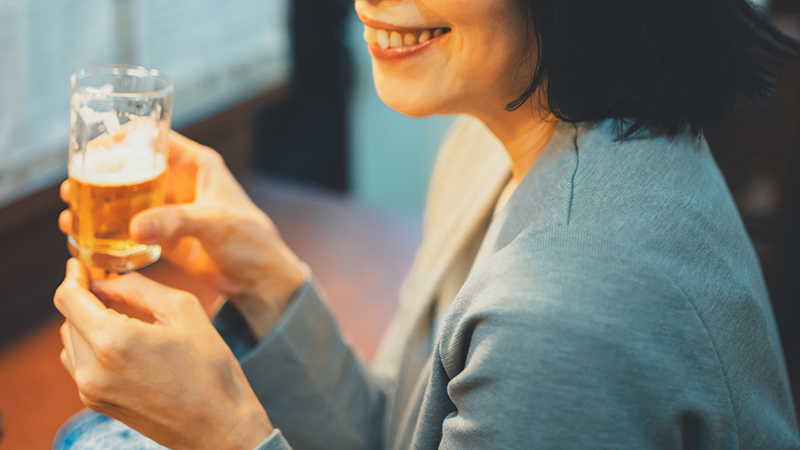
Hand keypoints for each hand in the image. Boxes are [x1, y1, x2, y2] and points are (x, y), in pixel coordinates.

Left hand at [55, 259, 272, 449]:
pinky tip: (122, 339)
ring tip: (119, 311)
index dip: (74, 275)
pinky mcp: (97, 403)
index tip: (84, 264)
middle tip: (109, 282)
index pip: (69, 298)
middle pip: (68, 319)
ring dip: (87, 321)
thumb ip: (139, 288)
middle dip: (85, 297)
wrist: (219, 426)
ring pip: (71, 341)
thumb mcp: (184, 312)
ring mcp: (91, 391)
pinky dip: (92, 344)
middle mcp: (92, 370)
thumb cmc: (210, 369)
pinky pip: (80, 364)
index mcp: (113, 342)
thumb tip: (108, 279)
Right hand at [60, 132, 304, 338]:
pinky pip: (129, 230)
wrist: (260, 279)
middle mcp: (179, 183)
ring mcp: (169, 210)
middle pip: (131, 169)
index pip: (155, 138)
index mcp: (196, 165)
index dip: (125, 138)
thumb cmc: (252, 240)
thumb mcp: (216, 223)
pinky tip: (83, 238)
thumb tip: (134, 227)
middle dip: (100, 176)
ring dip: (97, 206)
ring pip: (125, 201)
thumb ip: (176, 222)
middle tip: (72, 188)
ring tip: (70, 214)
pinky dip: (108, 233)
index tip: (95, 150)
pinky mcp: (164, 237)